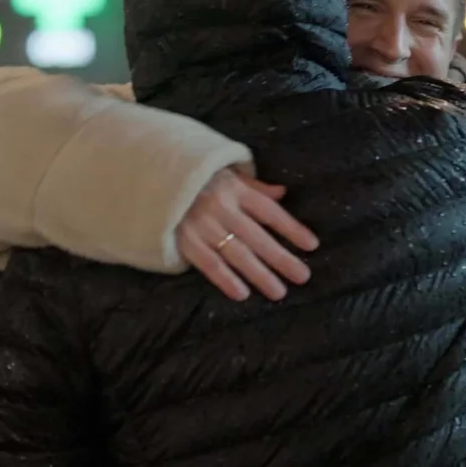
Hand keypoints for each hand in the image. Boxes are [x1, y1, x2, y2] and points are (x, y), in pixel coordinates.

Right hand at [175, 167, 319, 301]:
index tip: (311, 245)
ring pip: (236, 254)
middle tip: (302, 276)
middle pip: (258, 237)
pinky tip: (242, 293)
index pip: (270, 212)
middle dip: (281, 258)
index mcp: (235, 189)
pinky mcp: (184, 241)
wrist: (153, 176)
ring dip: (259, 275)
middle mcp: (222, 208)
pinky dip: (225, 280)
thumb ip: (255, 187)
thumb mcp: (228, 173)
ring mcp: (202, 226)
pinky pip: (208, 264)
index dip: (291, 228)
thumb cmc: (198, 178)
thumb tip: (283, 194)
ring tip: (278, 292)